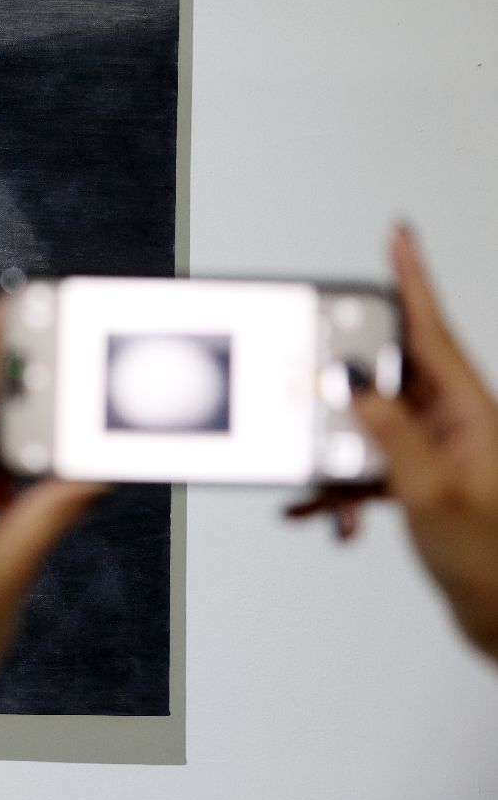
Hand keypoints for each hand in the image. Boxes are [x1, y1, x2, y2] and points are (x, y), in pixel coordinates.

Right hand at [289, 226, 497, 660]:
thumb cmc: (492, 562)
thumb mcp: (429, 493)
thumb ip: (387, 433)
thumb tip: (352, 385)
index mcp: (470, 412)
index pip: (433, 331)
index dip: (414, 280)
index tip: (398, 238)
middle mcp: (454, 424)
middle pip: (386, 377)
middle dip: (345, 395)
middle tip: (319, 393)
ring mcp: (436, 451)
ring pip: (369, 427)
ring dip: (339, 459)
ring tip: (331, 489)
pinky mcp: (419, 480)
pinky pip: (366, 466)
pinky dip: (341, 488)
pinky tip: (328, 512)